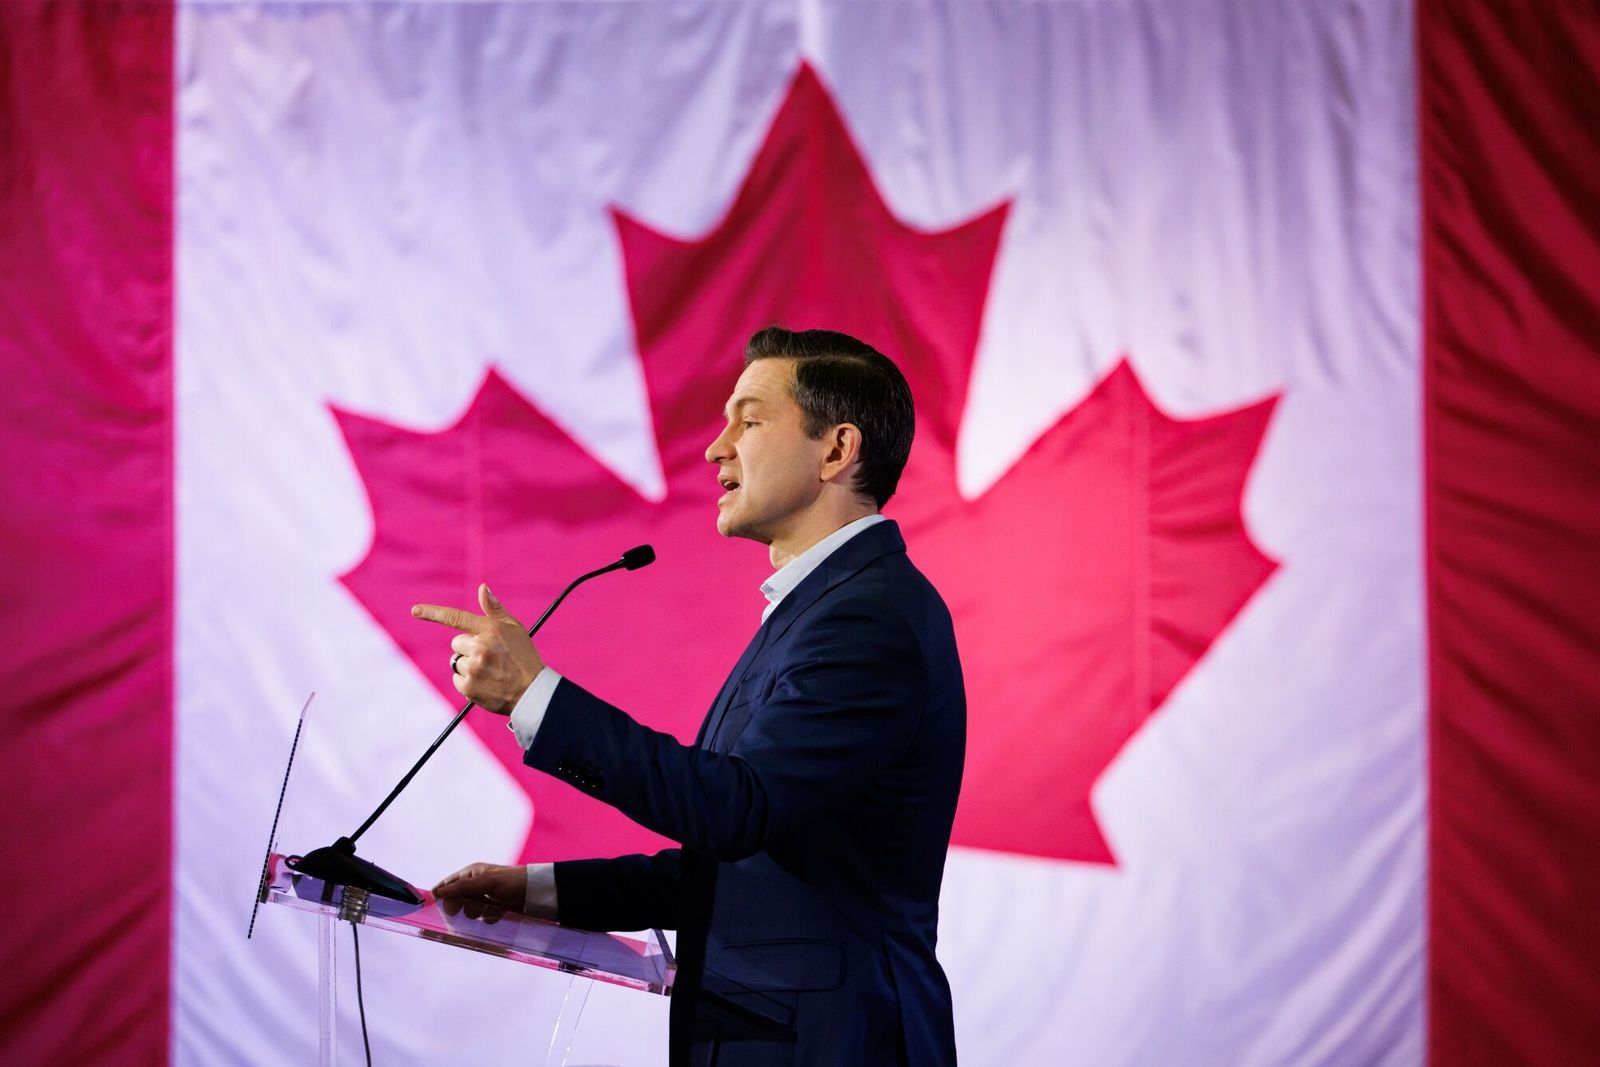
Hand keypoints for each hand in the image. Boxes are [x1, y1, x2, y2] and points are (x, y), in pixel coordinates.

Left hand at [411, 584, 544, 713]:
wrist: (532, 692)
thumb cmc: (524, 657)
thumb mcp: (515, 628)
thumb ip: (495, 609)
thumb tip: (482, 588)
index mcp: (490, 630)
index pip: (456, 618)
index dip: (433, 613)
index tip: (415, 610)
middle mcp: (480, 647)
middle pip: (457, 643)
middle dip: (468, 648)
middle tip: (489, 656)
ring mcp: (473, 668)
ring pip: (456, 661)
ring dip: (468, 665)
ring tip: (489, 671)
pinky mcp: (469, 687)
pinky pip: (457, 678)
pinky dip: (467, 681)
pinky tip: (485, 682)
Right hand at [432, 862, 526, 923]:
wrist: (538, 893)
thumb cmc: (513, 882)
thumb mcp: (486, 883)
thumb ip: (462, 888)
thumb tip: (438, 893)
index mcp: (472, 873)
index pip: (448, 885)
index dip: (440, 895)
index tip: (431, 908)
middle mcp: (476, 884)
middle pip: (456, 900)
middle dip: (458, 908)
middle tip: (461, 914)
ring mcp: (486, 897)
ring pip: (470, 911)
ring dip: (476, 914)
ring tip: (487, 910)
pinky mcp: (495, 908)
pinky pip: (483, 917)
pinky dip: (488, 918)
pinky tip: (497, 916)